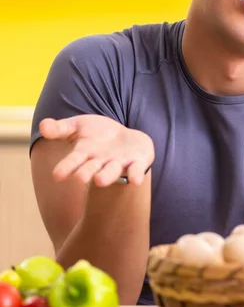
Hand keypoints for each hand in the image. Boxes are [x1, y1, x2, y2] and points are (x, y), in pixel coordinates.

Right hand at [39, 115, 154, 186]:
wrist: (124, 137)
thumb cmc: (97, 134)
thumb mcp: (78, 126)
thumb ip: (60, 128)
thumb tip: (43, 125)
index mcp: (85, 153)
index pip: (73, 161)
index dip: (66, 167)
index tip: (57, 175)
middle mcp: (101, 162)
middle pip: (92, 168)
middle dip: (86, 172)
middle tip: (80, 178)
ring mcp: (119, 163)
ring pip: (112, 171)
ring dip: (107, 176)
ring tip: (100, 180)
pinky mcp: (137, 162)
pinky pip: (136, 170)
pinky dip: (135, 175)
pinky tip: (136, 181)